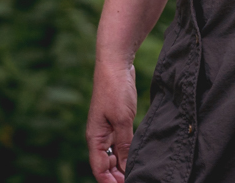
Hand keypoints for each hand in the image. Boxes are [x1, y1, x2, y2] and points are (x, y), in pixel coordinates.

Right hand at [85, 59, 136, 182]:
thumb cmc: (115, 90)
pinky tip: (137, 155)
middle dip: (118, 176)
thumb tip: (126, 166)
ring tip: (139, 172)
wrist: (116, 64)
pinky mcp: (117, 122)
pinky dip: (127, 152)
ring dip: (123, 165)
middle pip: (106, 165)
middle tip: (137, 180)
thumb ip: (124, 144)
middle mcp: (99, 137)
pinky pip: (120, 143)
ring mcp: (108, 129)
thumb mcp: (122, 119)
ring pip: (114, 155)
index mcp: (95, 138)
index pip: (99, 169)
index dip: (110, 182)